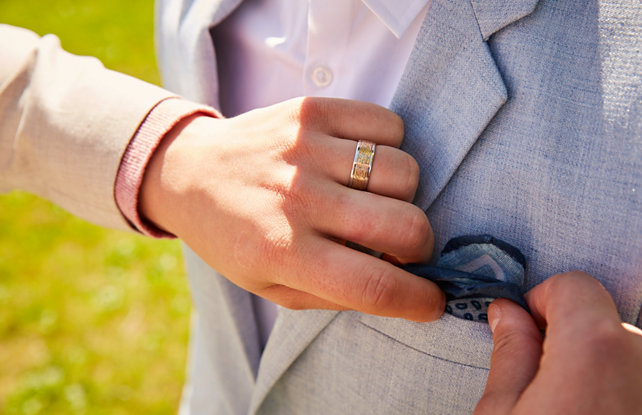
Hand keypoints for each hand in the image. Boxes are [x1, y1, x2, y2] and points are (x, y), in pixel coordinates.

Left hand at [140, 97, 444, 320]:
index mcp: (284, 252)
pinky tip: (363, 162)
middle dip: (421, 246)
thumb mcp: (271, 286)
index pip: (374, 285)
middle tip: (403, 247)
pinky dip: (390, 147)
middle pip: (405, 226)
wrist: (189, 170)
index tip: (431, 300)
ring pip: (405, 171)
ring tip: (374, 199)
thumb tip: (402, 287)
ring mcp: (306, 149)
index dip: (418, 299)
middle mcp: (298, 199)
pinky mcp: (312, 111)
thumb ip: (336, 294)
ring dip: (403, 195)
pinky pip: (388, 124)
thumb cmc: (234, 238)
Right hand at [475, 271, 641, 414]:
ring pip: (623, 354)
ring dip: (596, 369)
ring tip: (571, 408)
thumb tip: (508, 317)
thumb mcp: (502, 412)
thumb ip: (509, 353)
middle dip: (568, 340)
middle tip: (541, 382)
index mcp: (594, 349)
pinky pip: (640, 379)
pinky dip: (619, 390)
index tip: (526, 326)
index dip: (541, 300)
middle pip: (600, 322)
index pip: (574, 285)